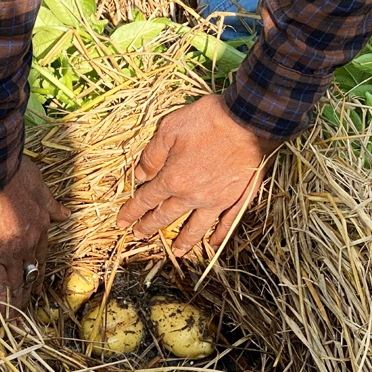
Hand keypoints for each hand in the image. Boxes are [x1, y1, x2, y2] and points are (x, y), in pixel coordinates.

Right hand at [0, 158, 69, 317]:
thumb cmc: (13, 171)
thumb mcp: (40, 185)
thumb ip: (51, 204)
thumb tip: (66, 214)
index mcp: (40, 227)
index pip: (41, 255)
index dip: (38, 270)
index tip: (37, 282)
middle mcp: (29, 242)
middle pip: (30, 272)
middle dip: (29, 292)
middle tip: (29, 308)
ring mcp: (10, 250)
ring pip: (16, 283)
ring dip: (18, 303)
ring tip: (19, 321)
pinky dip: (2, 304)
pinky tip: (6, 319)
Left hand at [116, 94, 279, 255]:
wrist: (249, 121)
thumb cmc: (209, 120)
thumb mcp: (170, 128)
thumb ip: (152, 155)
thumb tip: (140, 175)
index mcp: (173, 179)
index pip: (146, 200)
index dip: (131, 212)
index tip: (121, 222)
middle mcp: (192, 196)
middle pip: (166, 216)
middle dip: (149, 227)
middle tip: (139, 235)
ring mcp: (216, 201)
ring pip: (196, 227)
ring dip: (184, 240)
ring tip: (176, 251)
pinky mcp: (237, 200)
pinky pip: (226, 224)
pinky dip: (219, 236)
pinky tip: (214, 244)